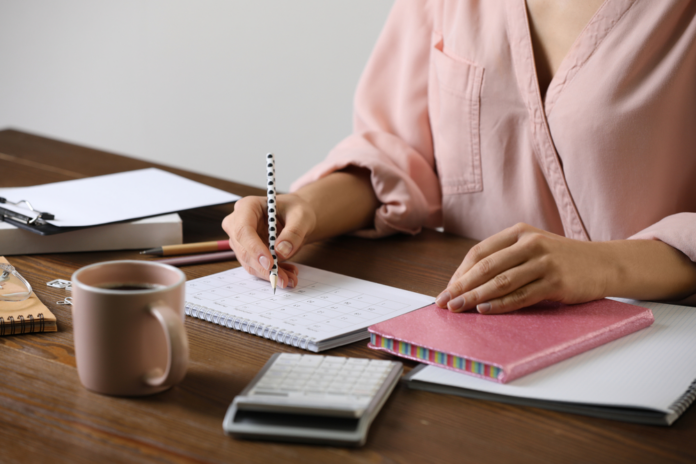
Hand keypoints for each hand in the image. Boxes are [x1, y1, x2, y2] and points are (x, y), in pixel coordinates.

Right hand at [222, 193, 316, 288]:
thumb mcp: (301, 217)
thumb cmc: (296, 210)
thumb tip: (281, 252)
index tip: (270, 263)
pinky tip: (287, 274)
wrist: (296, 217)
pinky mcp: (247, 252)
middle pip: (244, 249)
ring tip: (291, 278)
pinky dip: (271, 273)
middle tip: (284, 279)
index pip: (243, 230)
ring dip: (269, 273)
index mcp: (247, 206)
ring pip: (249, 262)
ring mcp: (240, 239)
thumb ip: (293, 233)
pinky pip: (256, 267)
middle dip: (264, 267)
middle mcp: (238, 222)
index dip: (254, 248)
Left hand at [435, 223, 610, 313]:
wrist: (604, 263)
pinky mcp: (556, 282)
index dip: (461, 272)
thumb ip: (505, 258)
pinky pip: (521, 296)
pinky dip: (500, 304)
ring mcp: (544, 262)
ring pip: (501, 282)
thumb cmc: (561, 259)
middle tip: (445, 301)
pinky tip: (484, 310)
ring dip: (475, 297)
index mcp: (519, 232)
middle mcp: (530, 243)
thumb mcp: (533, 248)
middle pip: (486, 266)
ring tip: (458, 308)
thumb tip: (468, 282)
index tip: (448, 288)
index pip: (480, 252)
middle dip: (462, 285)